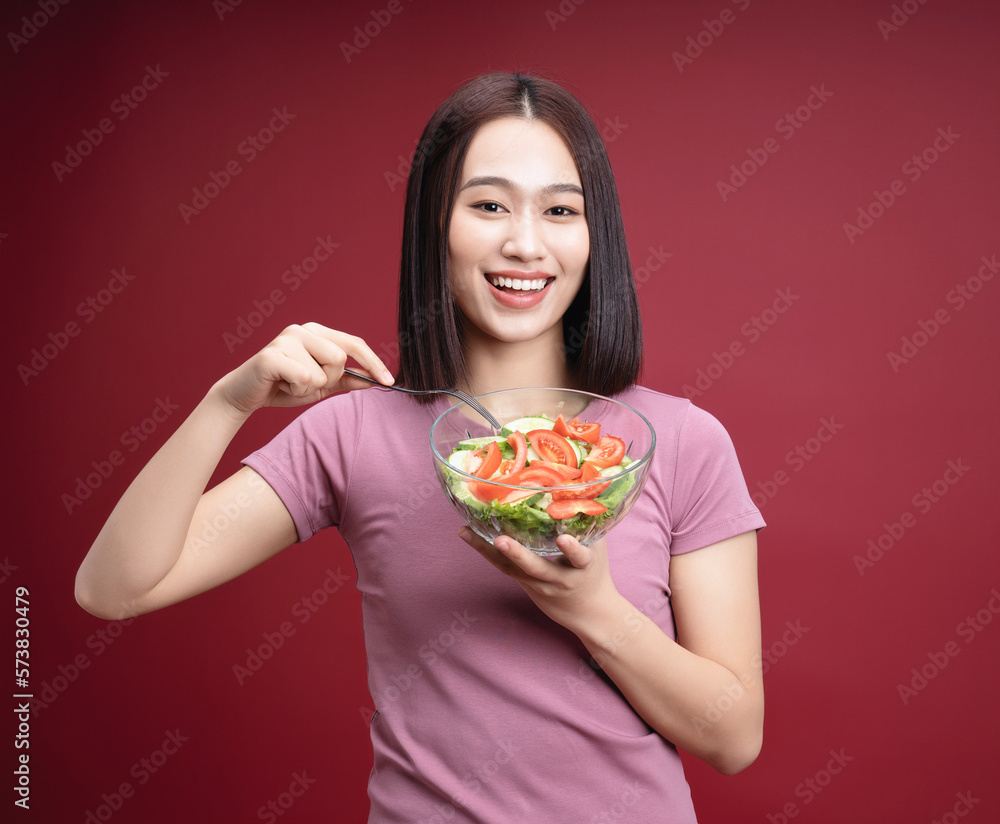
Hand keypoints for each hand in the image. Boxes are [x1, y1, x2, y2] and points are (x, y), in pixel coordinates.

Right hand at [212, 322, 393, 418]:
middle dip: (329, 379)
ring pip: (323, 372)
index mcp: (317, 333)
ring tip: (290, 383)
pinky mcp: (272, 355)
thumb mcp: (321, 386)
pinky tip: (280, 385)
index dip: (374, 362)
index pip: (354, 343)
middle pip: (340, 358)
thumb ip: (347, 380)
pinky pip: (304, 379)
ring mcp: (286, 339)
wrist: (245, 396)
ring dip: (309, 388)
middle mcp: (302, 330)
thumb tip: (375, 380)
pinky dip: (296, 390)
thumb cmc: (284, 387)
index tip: (390, 382)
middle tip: (305, 383)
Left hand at [459, 529, 624, 636]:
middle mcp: (559, 578)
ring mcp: (539, 583)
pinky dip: (485, 551)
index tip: (564, 539)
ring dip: (487, 551)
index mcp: (582, 567)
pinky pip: (503, 567)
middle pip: (536, 568)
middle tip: (500, 540)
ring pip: (511, 569)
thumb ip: (588, 521)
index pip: (580, 558)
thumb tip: (581, 484)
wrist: (589, 612)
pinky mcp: (524, 584)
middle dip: (518, 555)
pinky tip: (468, 534)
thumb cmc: (594, 570)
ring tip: (466, 532)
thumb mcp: (598, 547)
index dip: (572, 550)